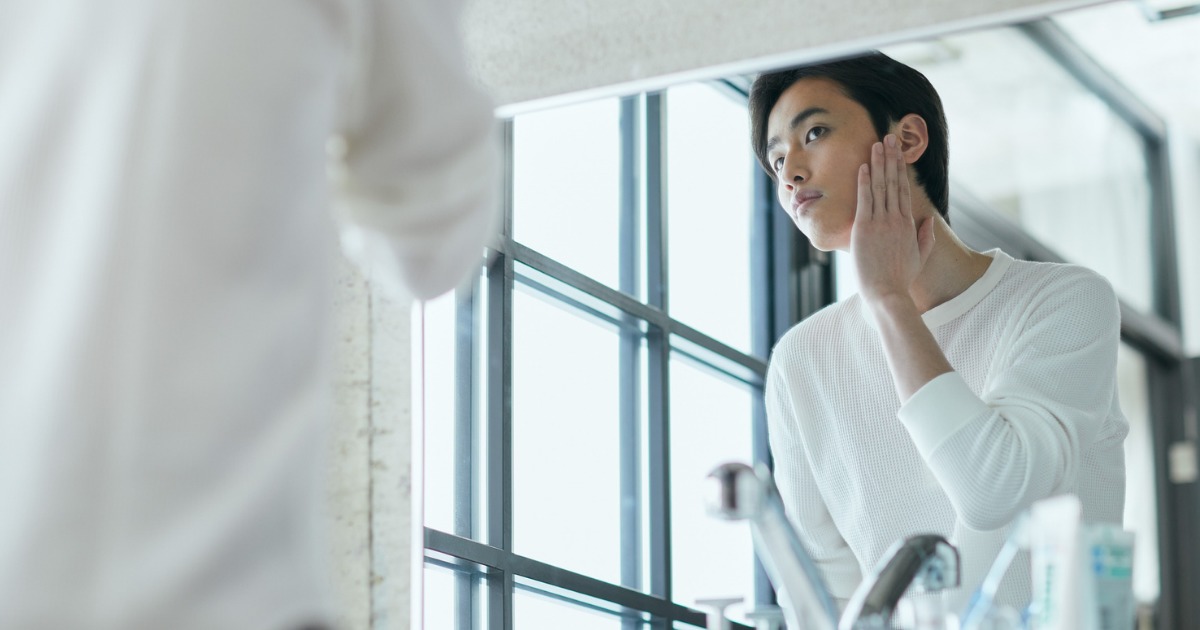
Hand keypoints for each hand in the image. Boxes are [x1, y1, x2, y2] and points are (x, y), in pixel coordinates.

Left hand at [850, 134, 934, 302]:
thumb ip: (925, 237)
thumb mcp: (919, 258)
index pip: (903, 190)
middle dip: (891, 158)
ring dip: (878, 163)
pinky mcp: (865, 228)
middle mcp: (896, 219)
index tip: (898, 153)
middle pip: (894, 182)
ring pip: (880, 186)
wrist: (887, 293)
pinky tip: (863, 166)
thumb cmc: (901, 280)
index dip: (900, 169)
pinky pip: (865, 199)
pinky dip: (864, 182)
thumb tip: (929, 220)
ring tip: (877, 144)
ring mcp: (880, 222)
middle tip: (889, 137)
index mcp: (909, 224)